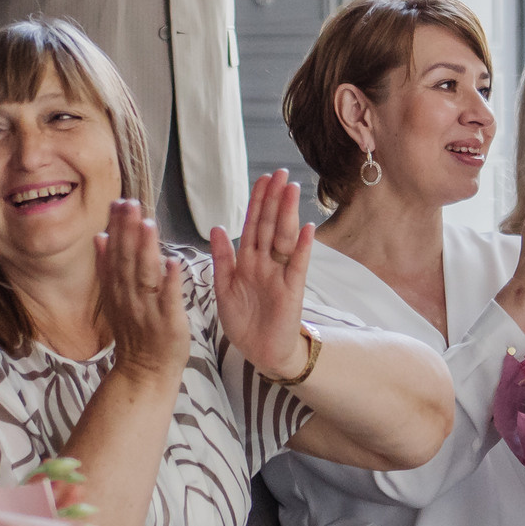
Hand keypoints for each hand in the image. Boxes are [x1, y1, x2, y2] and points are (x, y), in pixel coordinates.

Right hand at [95, 198, 188, 385]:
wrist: (144, 373)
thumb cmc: (135, 333)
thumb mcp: (114, 299)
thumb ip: (108, 268)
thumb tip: (99, 236)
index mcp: (117, 290)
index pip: (115, 254)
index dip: (116, 228)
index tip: (118, 202)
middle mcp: (130, 298)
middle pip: (127, 260)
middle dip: (128, 231)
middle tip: (130, 203)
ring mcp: (149, 311)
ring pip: (145, 277)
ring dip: (146, 250)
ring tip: (148, 223)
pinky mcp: (169, 324)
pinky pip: (169, 301)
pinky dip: (171, 282)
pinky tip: (174, 261)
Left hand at [210, 170, 316, 378]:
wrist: (260, 352)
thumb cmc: (244, 321)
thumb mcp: (224, 288)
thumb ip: (222, 259)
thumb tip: (216, 227)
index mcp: (247, 261)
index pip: (253, 225)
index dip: (257, 202)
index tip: (262, 179)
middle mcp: (265, 263)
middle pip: (270, 225)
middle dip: (274, 199)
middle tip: (280, 173)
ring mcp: (280, 275)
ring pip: (283, 238)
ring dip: (287, 214)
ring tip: (292, 189)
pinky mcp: (292, 291)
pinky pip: (298, 265)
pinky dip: (303, 247)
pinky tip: (307, 228)